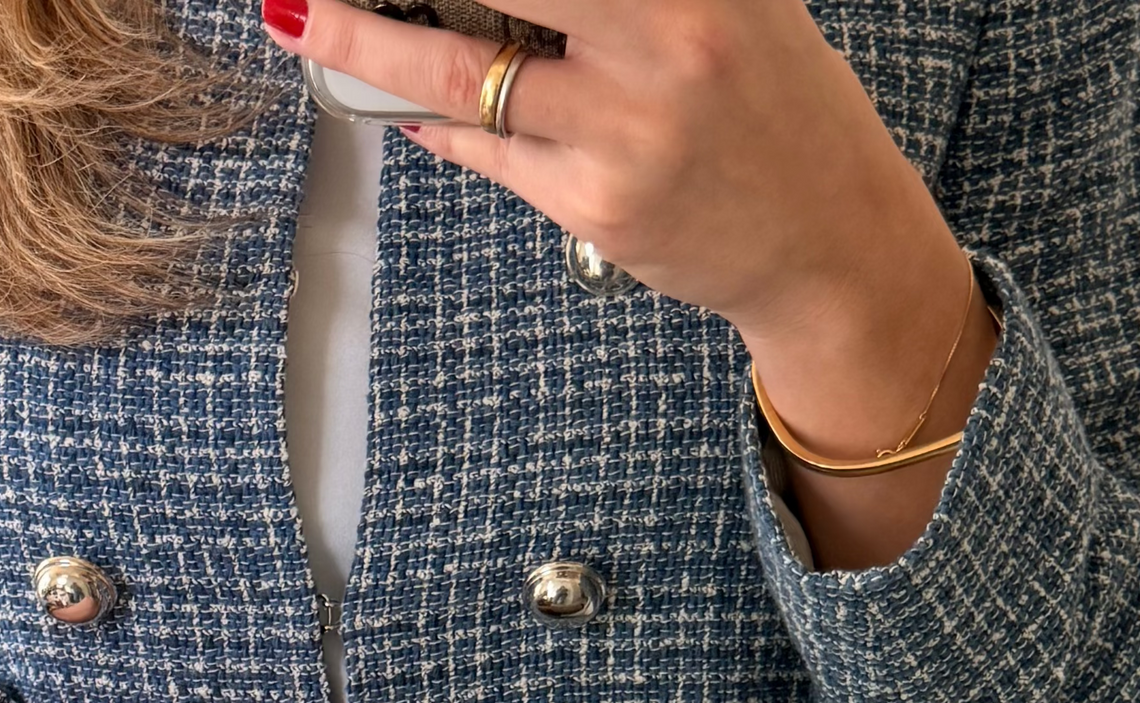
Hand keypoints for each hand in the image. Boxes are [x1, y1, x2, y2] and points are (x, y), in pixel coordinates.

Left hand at [266, 0, 998, 564]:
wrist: (831, 243)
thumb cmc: (773, 107)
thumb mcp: (724, 4)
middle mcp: (660, 42)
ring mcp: (623, 131)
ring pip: (458, 75)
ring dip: (369, 45)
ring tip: (308, 21)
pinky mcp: (597, 206)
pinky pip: (488, 153)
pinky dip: (438, 124)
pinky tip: (402, 106)